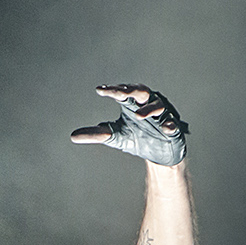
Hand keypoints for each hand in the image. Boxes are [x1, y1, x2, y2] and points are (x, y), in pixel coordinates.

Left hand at [71, 84, 186, 165]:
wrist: (158, 154)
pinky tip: (165, 128)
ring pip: (157, 105)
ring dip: (148, 109)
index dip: (112, 90)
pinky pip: (171, 124)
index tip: (100, 90)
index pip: (121, 93)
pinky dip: (168, 125)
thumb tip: (73, 136)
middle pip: (141, 91)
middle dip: (131, 90)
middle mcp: (147, 104)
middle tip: (120, 92)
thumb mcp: (115, 137)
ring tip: (137, 115)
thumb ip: (96, 135)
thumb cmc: (137, 138)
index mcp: (132, 104)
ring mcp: (161, 115)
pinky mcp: (173, 127)